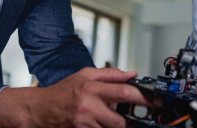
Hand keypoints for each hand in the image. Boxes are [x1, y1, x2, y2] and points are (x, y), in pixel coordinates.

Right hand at [0, 67, 151, 127]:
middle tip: (135, 117)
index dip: (144, 98)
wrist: (39, 109)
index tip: (157, 101)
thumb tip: (133, 74)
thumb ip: (110, 74)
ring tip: (108, 118)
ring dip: (116, 126)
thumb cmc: (63, 91)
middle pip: (120, 120)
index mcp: (92, 88)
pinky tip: (101, 122)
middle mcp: (89, 106)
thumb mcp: (85, 74)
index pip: (125, 93)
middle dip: (129, 120)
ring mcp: (84, 123)